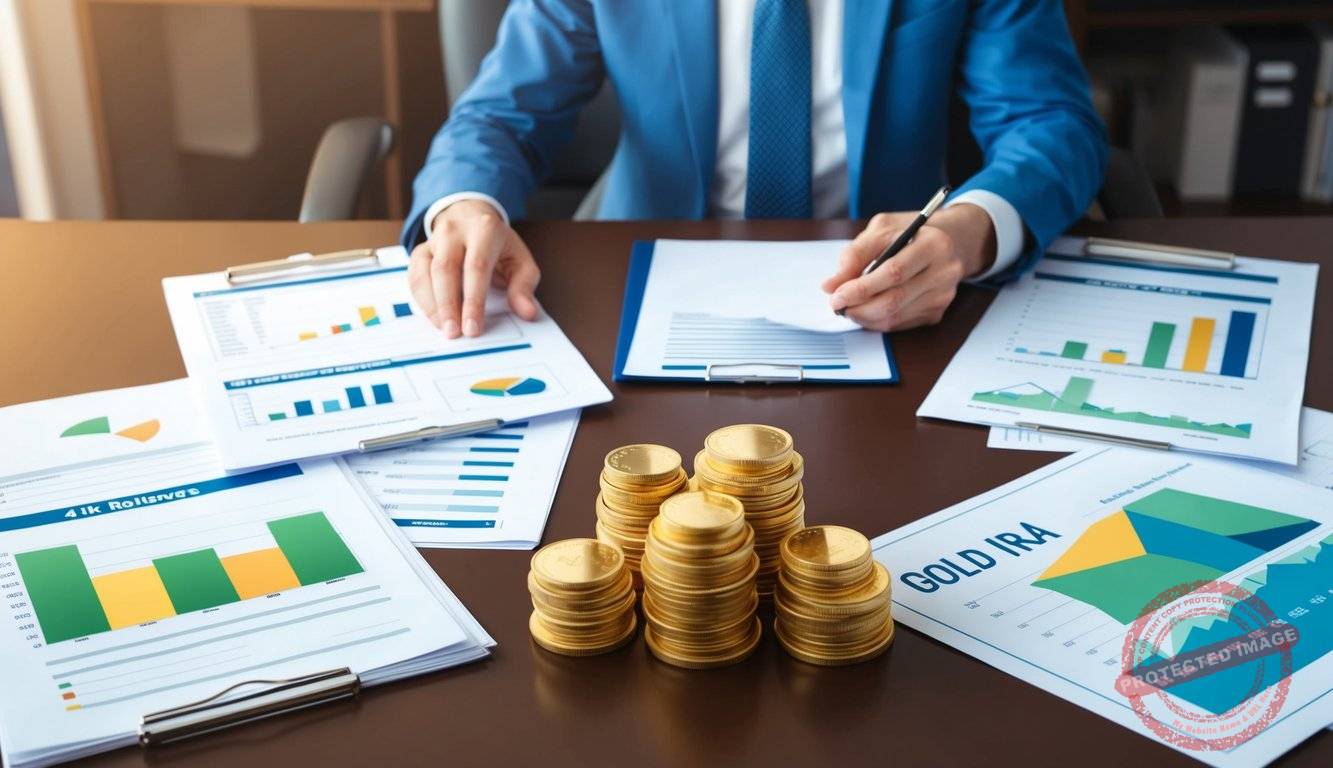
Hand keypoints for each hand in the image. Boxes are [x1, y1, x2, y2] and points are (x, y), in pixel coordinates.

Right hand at [408, 200, 539, 337]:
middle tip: (454, 333)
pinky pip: (414, 277)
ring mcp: (433, 240)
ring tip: (444, 328)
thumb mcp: (520, 259)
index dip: (473, 300)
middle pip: (445, 269)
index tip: (473, 327)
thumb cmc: (498, 244)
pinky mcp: (420, 251)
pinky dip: (422, 300)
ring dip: (432, 305)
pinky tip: (434, 317)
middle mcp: (454, 231)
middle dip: (448, 305)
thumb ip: (524, 286)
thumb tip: (527, 312)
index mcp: (484, 229)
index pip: (476, 266)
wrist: (471, 216)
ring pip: (424, 273)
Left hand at [821, 204, 996, 330]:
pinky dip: (877, 321)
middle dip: (859, 307)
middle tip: (837, 305)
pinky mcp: (937, 312)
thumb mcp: (882, 229)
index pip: (893, 273)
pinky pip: (901, 324)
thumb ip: (855, 254)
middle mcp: (944, 272)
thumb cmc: (910, 233)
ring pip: (895, 317)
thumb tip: (831, 285)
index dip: (861, 288)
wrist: (948, 241)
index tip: (836, 294)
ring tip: (849, 307)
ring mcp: (943, 295)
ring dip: (865, 317)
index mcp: (933, 244)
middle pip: (894, 300)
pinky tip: (867, 310)